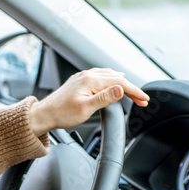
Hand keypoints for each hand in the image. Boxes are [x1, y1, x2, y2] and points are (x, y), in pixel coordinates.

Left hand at [29, 68, 149, 135]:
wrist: (44, 114)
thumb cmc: (61, 114)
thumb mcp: (85, 109)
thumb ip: (104, 98)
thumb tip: (120, 89)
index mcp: (90, 80)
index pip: (119, 82)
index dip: (134, 91)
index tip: (144, 99)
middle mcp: (87, 75)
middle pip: (116, 78)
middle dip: (131, 88)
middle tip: (142, 100)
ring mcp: (83, 77)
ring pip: (109, 76)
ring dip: (123, 83)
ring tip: (133, 92)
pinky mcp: (80, 81)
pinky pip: (101, 76)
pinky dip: (112, 80)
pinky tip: (113, 83)